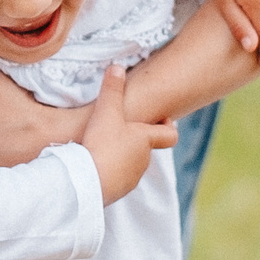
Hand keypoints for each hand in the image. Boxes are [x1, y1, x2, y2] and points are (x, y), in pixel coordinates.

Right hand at [80, 65, 176, 204]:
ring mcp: (131, 179)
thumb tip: (117, 67)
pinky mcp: (117, 192)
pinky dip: (109, 172)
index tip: (161, 120)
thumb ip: (112, 89)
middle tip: (118, 129)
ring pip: (131, 164)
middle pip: (146, 148)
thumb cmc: (102, 145)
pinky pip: (117, 179)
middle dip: (135, 139)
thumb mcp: (106, 112)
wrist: (88, 182)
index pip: (170, 135)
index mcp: (146, 140)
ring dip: (121, 156)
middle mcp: (143, 161)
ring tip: (101, 147)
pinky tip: (93, 166)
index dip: (168, 127)